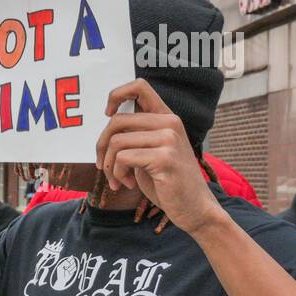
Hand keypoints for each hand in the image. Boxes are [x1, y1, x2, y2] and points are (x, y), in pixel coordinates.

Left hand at [96, 79, 224, 234]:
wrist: (194, 208)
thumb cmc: (167, 181)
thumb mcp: (150, 151)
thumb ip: (135, 135)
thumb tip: (106, 124)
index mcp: (166, 117)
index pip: (140, 87)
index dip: (116, 95)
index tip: (106, 114)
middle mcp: (170, 123)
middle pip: (116, 121)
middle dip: (101, 146)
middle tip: (104, 166)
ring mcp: (169, 139)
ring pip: (116, 142)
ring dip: (109, 165)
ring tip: (117, 180)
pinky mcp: (164, 158)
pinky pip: (122, 158)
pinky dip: (117, 174)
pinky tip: (127, 184)